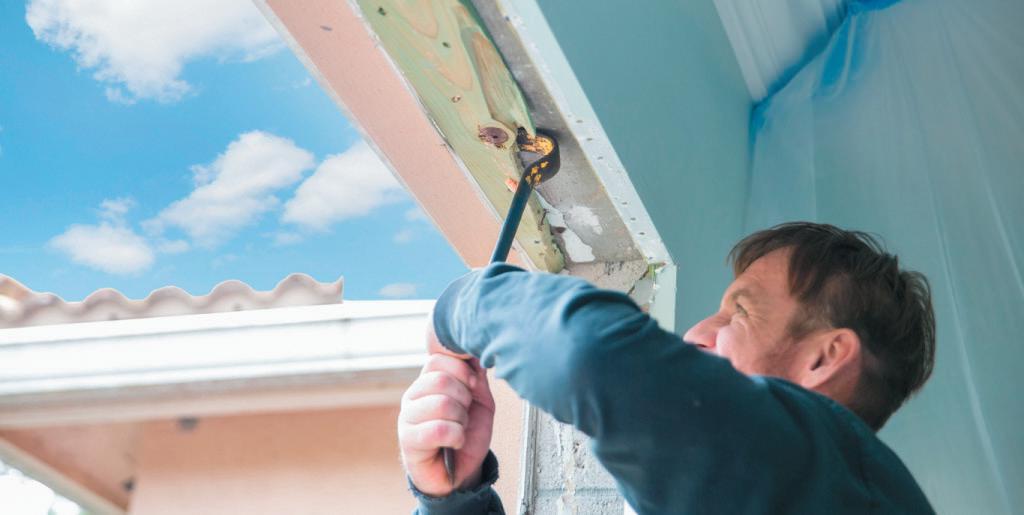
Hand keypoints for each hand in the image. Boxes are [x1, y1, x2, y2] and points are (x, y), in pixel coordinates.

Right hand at [399, 346, 494, 495]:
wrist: (459, 472)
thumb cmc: (466, 435)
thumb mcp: (479, 401)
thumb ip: (476, 377)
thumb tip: (474, 353)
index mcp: (428, 381)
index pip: (437, 359)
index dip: (462, 371)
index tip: (472, 387)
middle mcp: (413, 395)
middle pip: (440, 380)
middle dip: (464, 398)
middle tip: (465, 414)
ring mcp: (407, 416)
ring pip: (441, 404)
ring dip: (461, 420)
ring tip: (459, 428)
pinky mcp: (408, 439)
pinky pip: (438, 429)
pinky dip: (456, 436)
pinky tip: (455, 442)